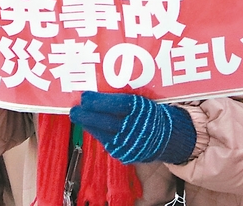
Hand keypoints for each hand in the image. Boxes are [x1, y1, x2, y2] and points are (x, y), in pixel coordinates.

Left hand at [70, 91, 196, 164]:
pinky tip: (90, 126)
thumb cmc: (151, 113)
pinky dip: (97, 133)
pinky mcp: (125, 155)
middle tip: (74, 109)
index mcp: (141, 111)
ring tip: (78, 116)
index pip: (118, 105)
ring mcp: (129, 144)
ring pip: (103, 134)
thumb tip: (100, 86)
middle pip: (106, 122)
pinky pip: (107, 143)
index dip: (99, 101)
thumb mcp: (142, 100)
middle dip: (86, 116)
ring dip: (88, 125)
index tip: (85, 96)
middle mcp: (135, 129)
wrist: (168, 137)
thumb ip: (124, 97)